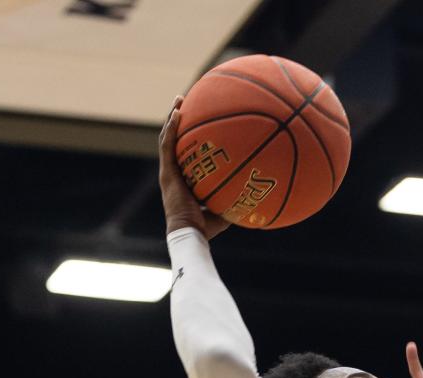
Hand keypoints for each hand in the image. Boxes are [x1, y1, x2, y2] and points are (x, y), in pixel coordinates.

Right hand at [158, 96, 229, 239]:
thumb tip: (255, 197)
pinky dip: (172, 127)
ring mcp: (168, 172)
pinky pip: (168, 145)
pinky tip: (179, 112)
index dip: (185, 139)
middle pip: (173, 141)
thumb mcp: (223, 211)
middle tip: (185, 104)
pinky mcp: (167, 172)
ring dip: (172, 117)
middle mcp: (173, 173)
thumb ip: (233, 200)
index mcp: (182, 180)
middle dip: (177, 121)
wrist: (190, 234)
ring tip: (180, 99)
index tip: (195, 125)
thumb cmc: (206, 229)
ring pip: (167, 138)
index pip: (182, 155)